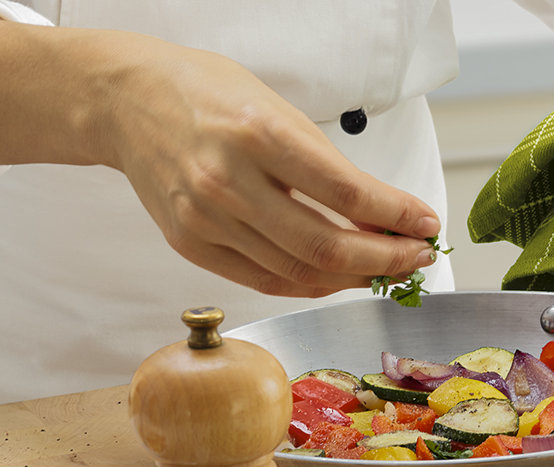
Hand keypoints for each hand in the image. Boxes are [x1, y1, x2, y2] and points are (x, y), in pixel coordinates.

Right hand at [100, 44, 441, 297]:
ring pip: (298, 272)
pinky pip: (264, 280)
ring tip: (384, 268)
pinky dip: (310, 284)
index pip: (347, 193)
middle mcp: (229, 180)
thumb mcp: (277, 109)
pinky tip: (338, 277)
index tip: (426, 224)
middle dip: (385, 259)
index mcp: (259, 134)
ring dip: (353, 277)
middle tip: (416, 258)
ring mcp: (206, 218)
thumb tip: (382, 214)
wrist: (127, 100)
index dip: (397, 217)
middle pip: (325, 246)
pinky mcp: (191, 244)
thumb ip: (326, 164)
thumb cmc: (206, 95)